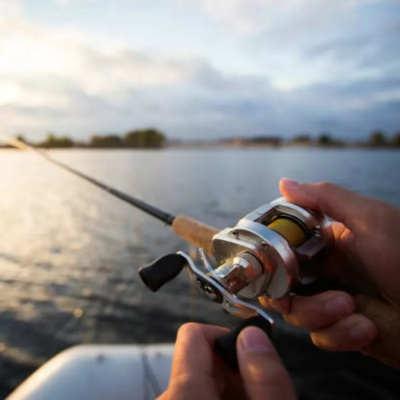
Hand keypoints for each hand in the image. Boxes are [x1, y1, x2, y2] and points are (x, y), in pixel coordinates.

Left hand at [158, 323, 296, 399]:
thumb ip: (266, 378)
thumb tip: (253, 335)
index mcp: (184, 394)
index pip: (193, 334)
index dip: (226, 336)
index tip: (248, 356)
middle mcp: (167, 398)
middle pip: (200, 358)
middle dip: (231, 368)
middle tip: (254, 393)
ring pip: (199, 379)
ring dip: (227, 387)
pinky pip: (194, 394)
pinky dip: (216, 397)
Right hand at [260, 178, 399, 367]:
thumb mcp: (371, 219)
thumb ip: (326, 198)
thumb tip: (284, 183)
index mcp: (326, 242)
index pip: (281, 245)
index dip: (268, 254)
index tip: (264, 263)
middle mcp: (323, 270)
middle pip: (279, 282)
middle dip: (288, 293)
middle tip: (294, 294)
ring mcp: (329, 300)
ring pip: (295, 312)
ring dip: (319, 314)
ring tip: (351, 308)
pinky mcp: (340, 329)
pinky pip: (319, 336)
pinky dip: (340, 335)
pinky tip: (366, 328)